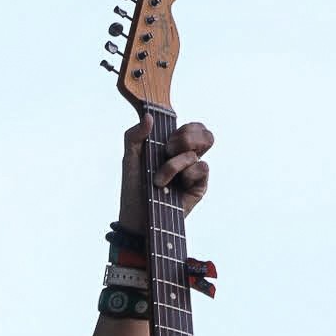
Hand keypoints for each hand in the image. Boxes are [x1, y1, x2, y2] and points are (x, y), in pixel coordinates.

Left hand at [118, 115, 214, 232]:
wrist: (136, 219)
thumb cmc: (134, 190)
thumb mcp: (129, 159)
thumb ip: (135, 135)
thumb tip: (149, 116)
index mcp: (174, 148)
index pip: (193, 128)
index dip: (185, 128)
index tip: (167, 140)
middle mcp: (187, 158)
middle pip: (205, 134)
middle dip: (186, 137)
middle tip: (168, 150)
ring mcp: (194, 173)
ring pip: (198, 152)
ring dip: (175, 164)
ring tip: (160, 180)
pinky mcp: (199, 188)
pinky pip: (202, 168)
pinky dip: (185, 174)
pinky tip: (172, 187)